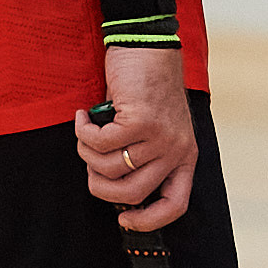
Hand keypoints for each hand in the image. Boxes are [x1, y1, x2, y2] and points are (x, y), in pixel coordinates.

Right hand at [76, 46, 198, 230]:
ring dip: (87, 152)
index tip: (124, 220)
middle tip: (89, 163)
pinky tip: (84, 116)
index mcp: (184, 155)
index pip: (176, 204)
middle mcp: (176, 149)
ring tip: (87, 131)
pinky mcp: (141, 120)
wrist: (148, 46)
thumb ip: (144, 158)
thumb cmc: (146, 88)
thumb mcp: (156, 129)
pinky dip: (83, 132)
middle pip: (131, 194)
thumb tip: (113, 188)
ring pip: (109, 168)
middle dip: (99, 185)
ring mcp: (161, 136)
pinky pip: (99, 143)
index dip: (149, 221)